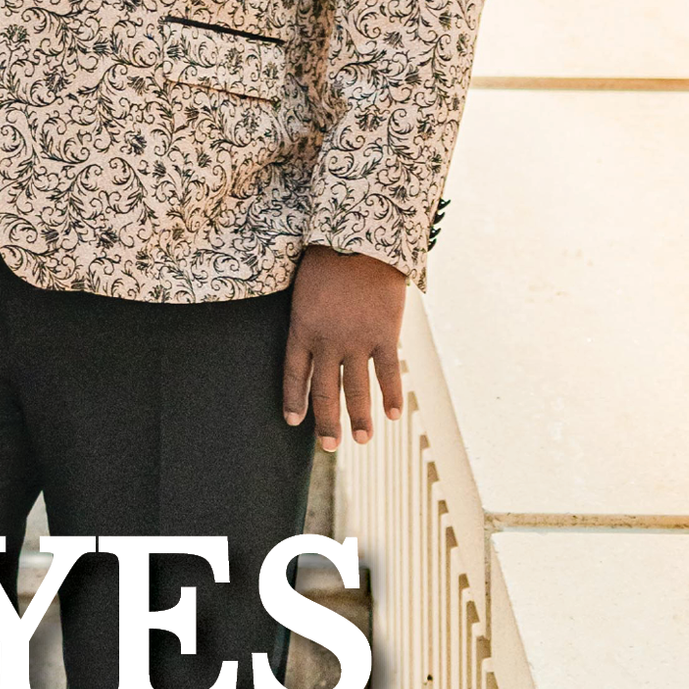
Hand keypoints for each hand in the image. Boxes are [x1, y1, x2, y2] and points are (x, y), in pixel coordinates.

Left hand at [283, 245, 408, 449]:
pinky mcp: (384, 336)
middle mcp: (326, 342)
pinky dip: (392, 396)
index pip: (295, 375)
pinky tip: (394, 415)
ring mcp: (356, 341)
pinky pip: (388, 374)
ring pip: (356, 390)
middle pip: (324, 391)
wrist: (359, 241)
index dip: (294, 400)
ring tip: (363, 440)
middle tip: (330, 446)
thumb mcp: (305, 291)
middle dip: (326, 422)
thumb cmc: (327, 257)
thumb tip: (314, 343)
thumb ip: (309, 320)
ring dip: (359, 419)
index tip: (294, 422)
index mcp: (301, 330)